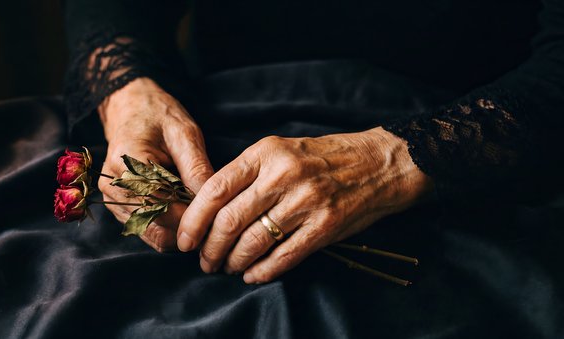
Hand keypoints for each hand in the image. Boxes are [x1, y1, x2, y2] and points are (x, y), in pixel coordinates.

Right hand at [98, 78, 213, 251]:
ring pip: (154, 234)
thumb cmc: (159, 116)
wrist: (131, 109)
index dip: (195, 215)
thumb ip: (196, 169)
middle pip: (159, 225)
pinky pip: (148, 230)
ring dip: (180, 231)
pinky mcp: (119, 207)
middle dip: (190, 227)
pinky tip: (187, 215)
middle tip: (219, 221)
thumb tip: (213, 202)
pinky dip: (170, 229)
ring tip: (204, 218)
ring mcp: (114, 199)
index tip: (220, 216)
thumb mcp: (184, 134)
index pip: (165, 206)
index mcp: (128, 164)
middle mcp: (115, 186)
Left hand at [177, 127, 432, 282]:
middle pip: (229, 220)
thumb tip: (207, 208)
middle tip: (204, 261)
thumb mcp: (281, 150)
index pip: (215, 189)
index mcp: (265, 152)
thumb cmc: (323, 158)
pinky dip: (263, 270)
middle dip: (210, 248)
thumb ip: (247, 174)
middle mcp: (283, 175)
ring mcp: (306, 201)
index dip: (193, 220)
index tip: (184, 240)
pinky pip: (284, 256)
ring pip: (253, 242)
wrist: (379, 163)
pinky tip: (252, 275)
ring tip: (226, 268)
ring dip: (233, 262)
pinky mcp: (325, 226)